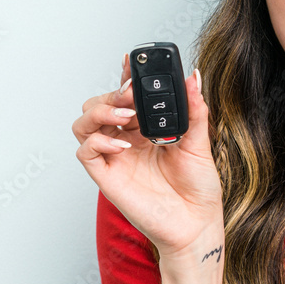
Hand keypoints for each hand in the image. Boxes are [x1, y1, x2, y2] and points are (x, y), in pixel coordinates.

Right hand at [73, 53, 223, 259]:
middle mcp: (126, 139)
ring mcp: (114, 158)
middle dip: (111, 94)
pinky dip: (99, 140)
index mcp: (146, 128)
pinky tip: (123, 144)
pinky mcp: (107, 177)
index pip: (126, 95)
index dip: (124, 75)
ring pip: (83, 123)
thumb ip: (195, 109)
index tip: (132, 59)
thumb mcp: (201, 142)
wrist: (197, 224)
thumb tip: (194, 77)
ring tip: (125, 115)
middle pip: (98, 104)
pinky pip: (86, 152)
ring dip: (100, 112)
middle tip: (131, 95)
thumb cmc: (198, 188)